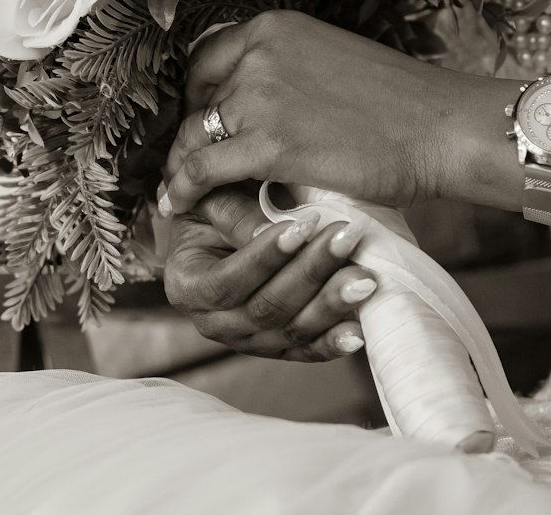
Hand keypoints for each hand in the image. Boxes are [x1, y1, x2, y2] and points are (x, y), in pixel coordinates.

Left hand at [164, 11, 460, 214]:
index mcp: (274, 27)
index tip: (202, 122)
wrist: (442, 128)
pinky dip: (185, 190)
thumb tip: (252, 102)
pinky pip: (202, 170)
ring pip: (194, 137)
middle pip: (199, 100)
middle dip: (192, 135)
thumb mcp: (329, 60)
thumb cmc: (399, 104)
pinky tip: (182, 204)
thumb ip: (286, 71)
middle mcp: (258, 53)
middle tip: (194, 164)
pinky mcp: (266, 144)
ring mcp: (259, 96)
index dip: (198, 95)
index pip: (205, 60)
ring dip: (185, 167)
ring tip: (184, 191)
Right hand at [164, 185, 376, 360]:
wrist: (225, 224)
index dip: (265, 256)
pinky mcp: (277, 348)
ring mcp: (246, 341)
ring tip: (365, 276)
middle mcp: (212, 323)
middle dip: (310, 271)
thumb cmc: (216, 202)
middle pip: (265, 308)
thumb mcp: (211, 199)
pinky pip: (306, 351)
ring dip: (331, 303)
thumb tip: (263, 231)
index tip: (304, 224)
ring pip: (291, 331)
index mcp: (186, 287)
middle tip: (347, 237)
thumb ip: (232, 213)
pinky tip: (359, 330)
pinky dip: (333, 342)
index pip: (227, 281)